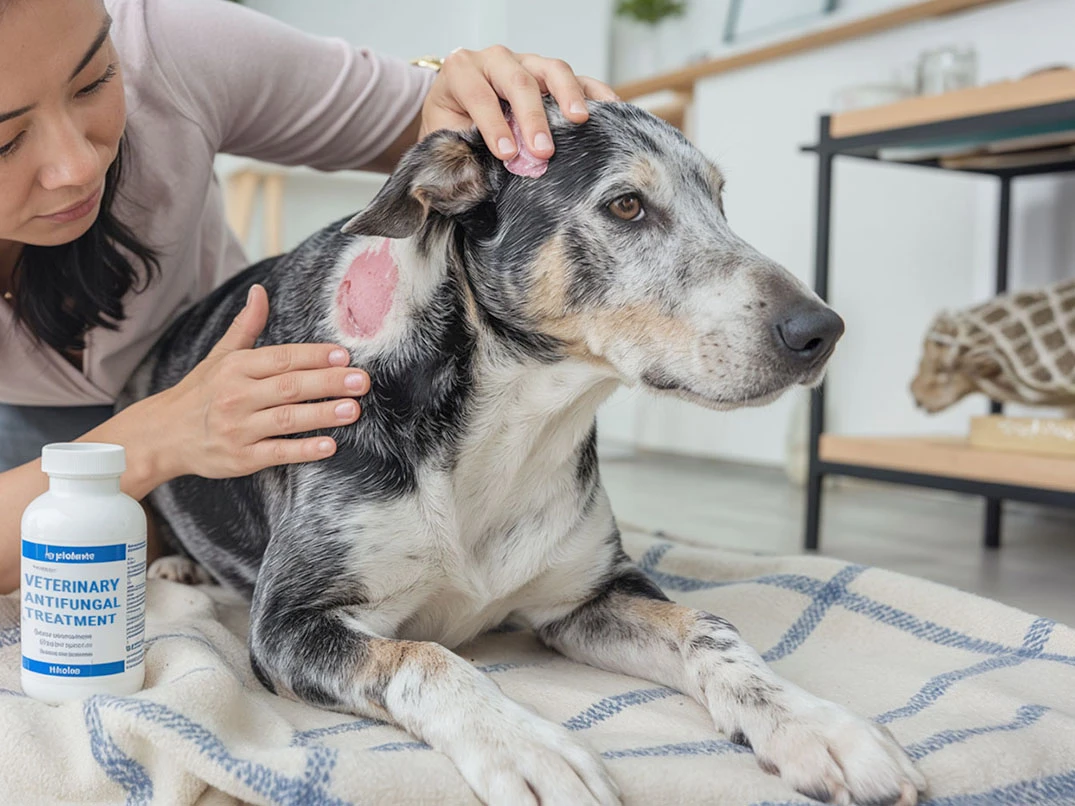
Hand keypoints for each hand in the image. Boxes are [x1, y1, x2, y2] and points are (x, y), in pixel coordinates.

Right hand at [156, 284, 367, 478]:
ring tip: (354, 409)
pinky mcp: (241, 458)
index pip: (282, 358)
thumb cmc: (201, 393)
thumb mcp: (220, 356)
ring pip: (286, 419)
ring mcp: (238, 428)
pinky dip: (303, 450)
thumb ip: (246, 326)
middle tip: (361, 381)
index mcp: (236, 367)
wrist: (162, 435)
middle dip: (328, 383)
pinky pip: (277, 452)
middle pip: (289, 386)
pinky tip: (329, 445)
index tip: (343, 355)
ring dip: (322, 414)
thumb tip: (259, 291)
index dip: (314, 356)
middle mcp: (236, 396)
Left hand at [420, 46, 618, 160]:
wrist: (457, 111)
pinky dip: (595, 92)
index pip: (479, 95)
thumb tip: (481, 178)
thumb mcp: (445, 137)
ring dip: (567, 95)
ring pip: (551, 70)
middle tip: (543, 151)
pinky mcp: (551, 75)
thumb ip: (460, 151)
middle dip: (533, 118)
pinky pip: (579, 78)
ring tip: (579, 120)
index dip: (493, 125)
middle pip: (519, 81)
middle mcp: (495, 61)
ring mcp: (527, 64)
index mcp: (462, 71)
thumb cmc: (453, 126)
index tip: (507, 154)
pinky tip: (610, 109)